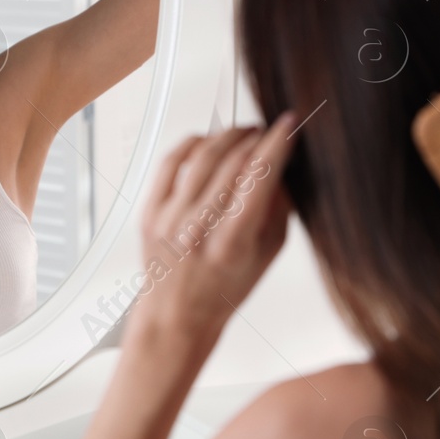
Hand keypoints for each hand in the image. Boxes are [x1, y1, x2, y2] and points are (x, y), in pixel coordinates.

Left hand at [131, 111, 299, 338]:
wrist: (177, 314)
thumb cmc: (224, 288)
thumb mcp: (268, 255)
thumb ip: (279, 208)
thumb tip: (282, 162)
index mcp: (231, 244)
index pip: (259, 178)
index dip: (278, 143)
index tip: (289, 124)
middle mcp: (197, 229)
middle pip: (233, 162)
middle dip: (256, 137)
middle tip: (268, 130)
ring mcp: (169, 219)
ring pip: (203, 155)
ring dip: (229, 135)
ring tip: (244, 132)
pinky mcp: (150, 211)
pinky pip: (171, 162)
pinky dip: (194, 143)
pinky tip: (209, 140)